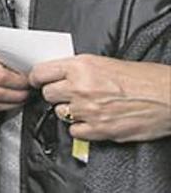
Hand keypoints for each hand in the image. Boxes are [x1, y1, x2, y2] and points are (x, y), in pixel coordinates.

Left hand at [30, 55, 170, 141]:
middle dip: (55, 94)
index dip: (37, 78)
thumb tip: (60, 74)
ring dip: (69, 110)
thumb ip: (80, 68)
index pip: (40, 72)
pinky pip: (74, 131)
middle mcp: (81, 87)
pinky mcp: (99, 130)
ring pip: (59, 112)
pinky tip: (92, 120)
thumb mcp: (106, 62)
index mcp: (82, 66)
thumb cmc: (146, 78)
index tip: (37, 81)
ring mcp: (88, 110)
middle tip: (68, 93)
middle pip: (47, 93)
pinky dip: (80, 127)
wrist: (170, 97)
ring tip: (86, 106)